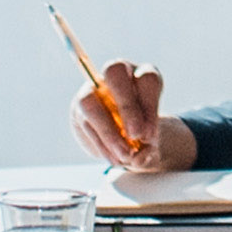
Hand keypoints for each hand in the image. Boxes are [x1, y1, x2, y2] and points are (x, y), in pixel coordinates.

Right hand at [74, 62, 192, 170]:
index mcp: (142, 74)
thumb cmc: (143, 131)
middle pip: (115, 73)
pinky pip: (85, 122)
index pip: (146, 79)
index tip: (150, 134)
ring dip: (108, 131)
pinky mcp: (80, 107)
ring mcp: (94, 88)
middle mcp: (116, 75)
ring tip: (124, 155)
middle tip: (135, 135)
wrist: (124, 136)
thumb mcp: (152, 139)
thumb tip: (139, 156)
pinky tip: (114, 158)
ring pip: (92, 101)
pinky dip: (101, 144)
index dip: (149, 106)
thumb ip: (149, 147)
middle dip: (127, 106)